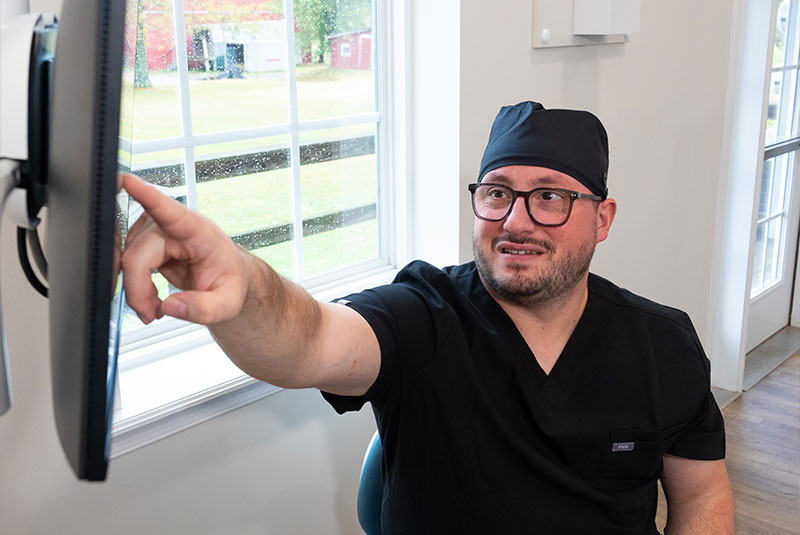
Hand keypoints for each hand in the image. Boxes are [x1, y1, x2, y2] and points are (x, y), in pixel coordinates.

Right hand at [121, 174, 248, 324]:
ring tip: (157, 306)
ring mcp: (156, 230)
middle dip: (137, 290)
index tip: (130, 182)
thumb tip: (171, 306)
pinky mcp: (144, 239)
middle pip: (136, 254)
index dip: (148, 196)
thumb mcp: (227, 304)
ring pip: (126, 260)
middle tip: (152, 315)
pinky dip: (134, 286)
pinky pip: (126, 262)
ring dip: (136, 290)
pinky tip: (151, 297)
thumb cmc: (229, 282)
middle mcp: (174, 226)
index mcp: (199, 232)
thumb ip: (202, 309)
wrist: (226, 279)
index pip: (171, 211)